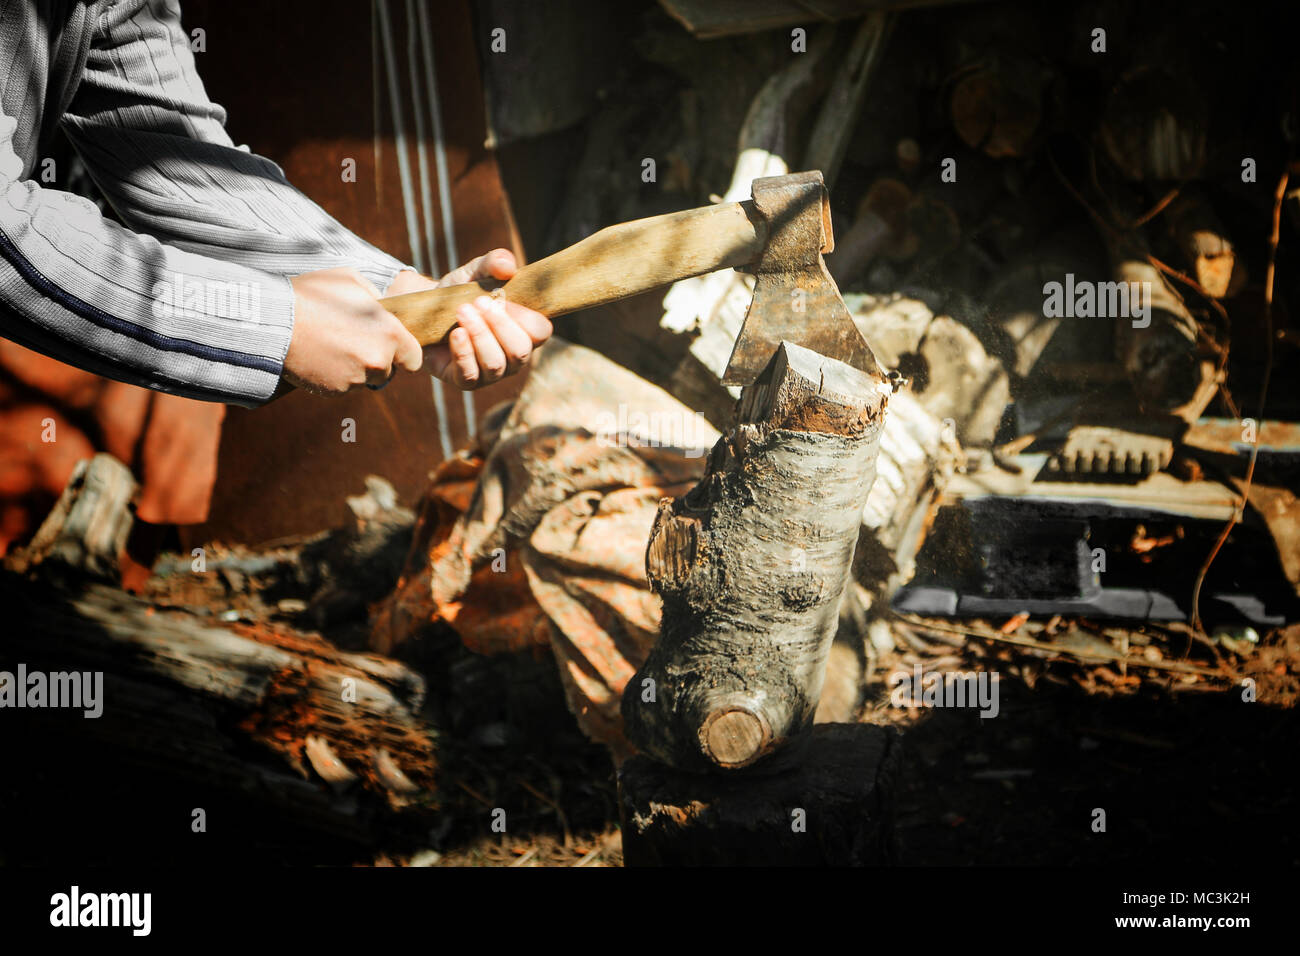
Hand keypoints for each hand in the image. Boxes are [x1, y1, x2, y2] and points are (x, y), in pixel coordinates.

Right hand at [283, 268, 421, 393]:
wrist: (276, 321)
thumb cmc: (313, 296)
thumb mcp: (351, 280)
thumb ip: (375, 297)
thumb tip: (383, 308)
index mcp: (390, 334)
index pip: (414, 358)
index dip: (403, 352)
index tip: (390, 346)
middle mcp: (378, 361)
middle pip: (388, 370)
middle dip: (376, 358)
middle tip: (352, 340)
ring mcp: (357, 379)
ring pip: (365, 379)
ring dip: (356, 368)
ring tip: (333, 346)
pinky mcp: (336, 390)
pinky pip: (344, 386)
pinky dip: (336, 376)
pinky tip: (321, 356)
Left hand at [386, 249, 552, 389]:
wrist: (425, 309)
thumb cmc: (460, 293)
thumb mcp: (475, 272)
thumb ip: (493, 263)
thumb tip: (508, 265)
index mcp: (523, 331)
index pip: (541, 332)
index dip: (524, 317)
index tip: (501, 298)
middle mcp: (512, 356)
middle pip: (520, 351)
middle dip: (499, 325)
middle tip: (477, 302)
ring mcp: (491, 372)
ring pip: (496, 364)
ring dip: (479, 335)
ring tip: (461, 312)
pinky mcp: (466, 381)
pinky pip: (471, 375)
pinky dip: (463, 352)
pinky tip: (455, 333)